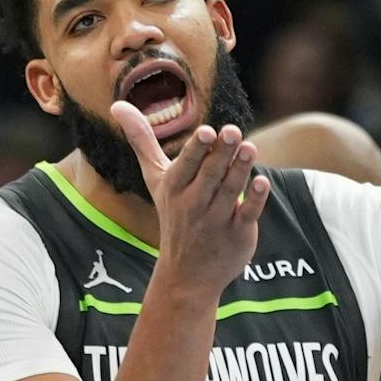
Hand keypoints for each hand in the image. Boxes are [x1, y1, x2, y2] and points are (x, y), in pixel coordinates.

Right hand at [109, 106, 270, 298]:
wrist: (185, 276)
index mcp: (174, 188)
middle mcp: (194, 204)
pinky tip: (263, 181)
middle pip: (210, 174)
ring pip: (230, 191)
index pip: (186, 165)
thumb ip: (142, 141)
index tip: (207, 132)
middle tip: (234, 131)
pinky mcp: (238, 234)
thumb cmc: (172, 216)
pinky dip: (255, 200)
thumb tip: (117, 104)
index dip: (197, 149)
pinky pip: (247, 214)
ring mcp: (216, 221)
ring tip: (250, 147)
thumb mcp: (155, 180)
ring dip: (240, 169)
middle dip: (222, 153)